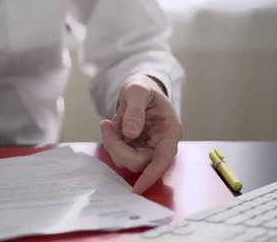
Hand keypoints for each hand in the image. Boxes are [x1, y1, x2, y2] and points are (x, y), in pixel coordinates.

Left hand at [101, 74, 182, 193]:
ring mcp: (148, 147)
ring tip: (112, 121)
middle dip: (118, 147)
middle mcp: (161, 143)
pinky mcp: (135, 148)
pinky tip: (113, 125)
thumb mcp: (138, 90)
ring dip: (113, 143)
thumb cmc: (143, 88)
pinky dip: (112, 141)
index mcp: (169, 131)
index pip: (163, 159)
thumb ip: (135, 110)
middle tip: (107, 125)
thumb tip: (131, 133)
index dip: (151, 175)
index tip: (138, 189)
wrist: (139, 88)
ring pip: (127, 159)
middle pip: (139, 162)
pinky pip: (120, 153)